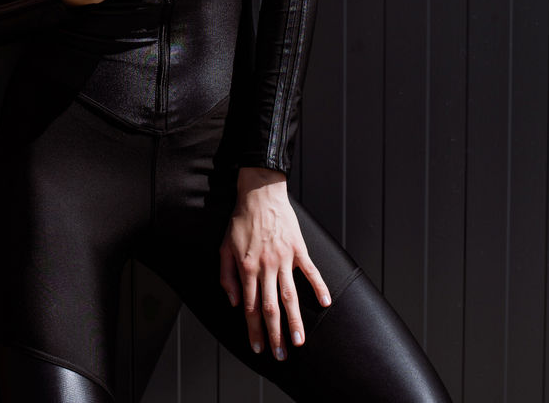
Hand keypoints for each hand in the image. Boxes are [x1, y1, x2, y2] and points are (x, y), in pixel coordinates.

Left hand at [219, 168, 330, 360]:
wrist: (259, 193)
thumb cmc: (241, 221)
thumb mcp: (224, 248)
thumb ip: (226, 277)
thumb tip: (234, 302)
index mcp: (247, 268)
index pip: (251, 307)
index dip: (254, 330)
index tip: (258, 348)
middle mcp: (266, 266)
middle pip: (271, 307)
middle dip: (275, 334)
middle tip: (280, 355)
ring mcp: (284, 258)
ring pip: (290, 295)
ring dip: (295, 320)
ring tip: (299, 341)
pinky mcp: (298, 248)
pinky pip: (311, 271)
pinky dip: (319, 287)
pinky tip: (325, 303)